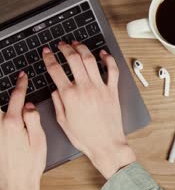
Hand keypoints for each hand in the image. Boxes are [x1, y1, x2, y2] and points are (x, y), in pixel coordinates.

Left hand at [0, 72, 46, 189]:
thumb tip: (29, 105)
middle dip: (6, 94)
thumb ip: (33, 119)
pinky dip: (1, 117)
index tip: (22, 76)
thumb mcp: (39, 140)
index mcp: (12, 123)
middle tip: (11, 86)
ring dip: (3, 107)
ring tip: (10, 103)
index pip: (16, 97)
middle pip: (0, 104)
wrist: (14, 184)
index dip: (20, 85)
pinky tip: (6, 118)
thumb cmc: (30, 165)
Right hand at [42, 42, 135, 179]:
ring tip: (78, 45)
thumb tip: (56, 89)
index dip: (49, 58)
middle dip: (65, 48)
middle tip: (62, 45)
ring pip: (91, 60)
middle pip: (74, 59)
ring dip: (83, 49)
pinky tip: (103, 54)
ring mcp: (101, 88)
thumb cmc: (86, 137)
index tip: (47, 52)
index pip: (56, 70)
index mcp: (70, 96)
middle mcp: (85, 89)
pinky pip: (112, 70)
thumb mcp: (63, 121)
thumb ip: (58, 102)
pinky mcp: (113, 91)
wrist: (106, 144)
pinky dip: (108, 59)